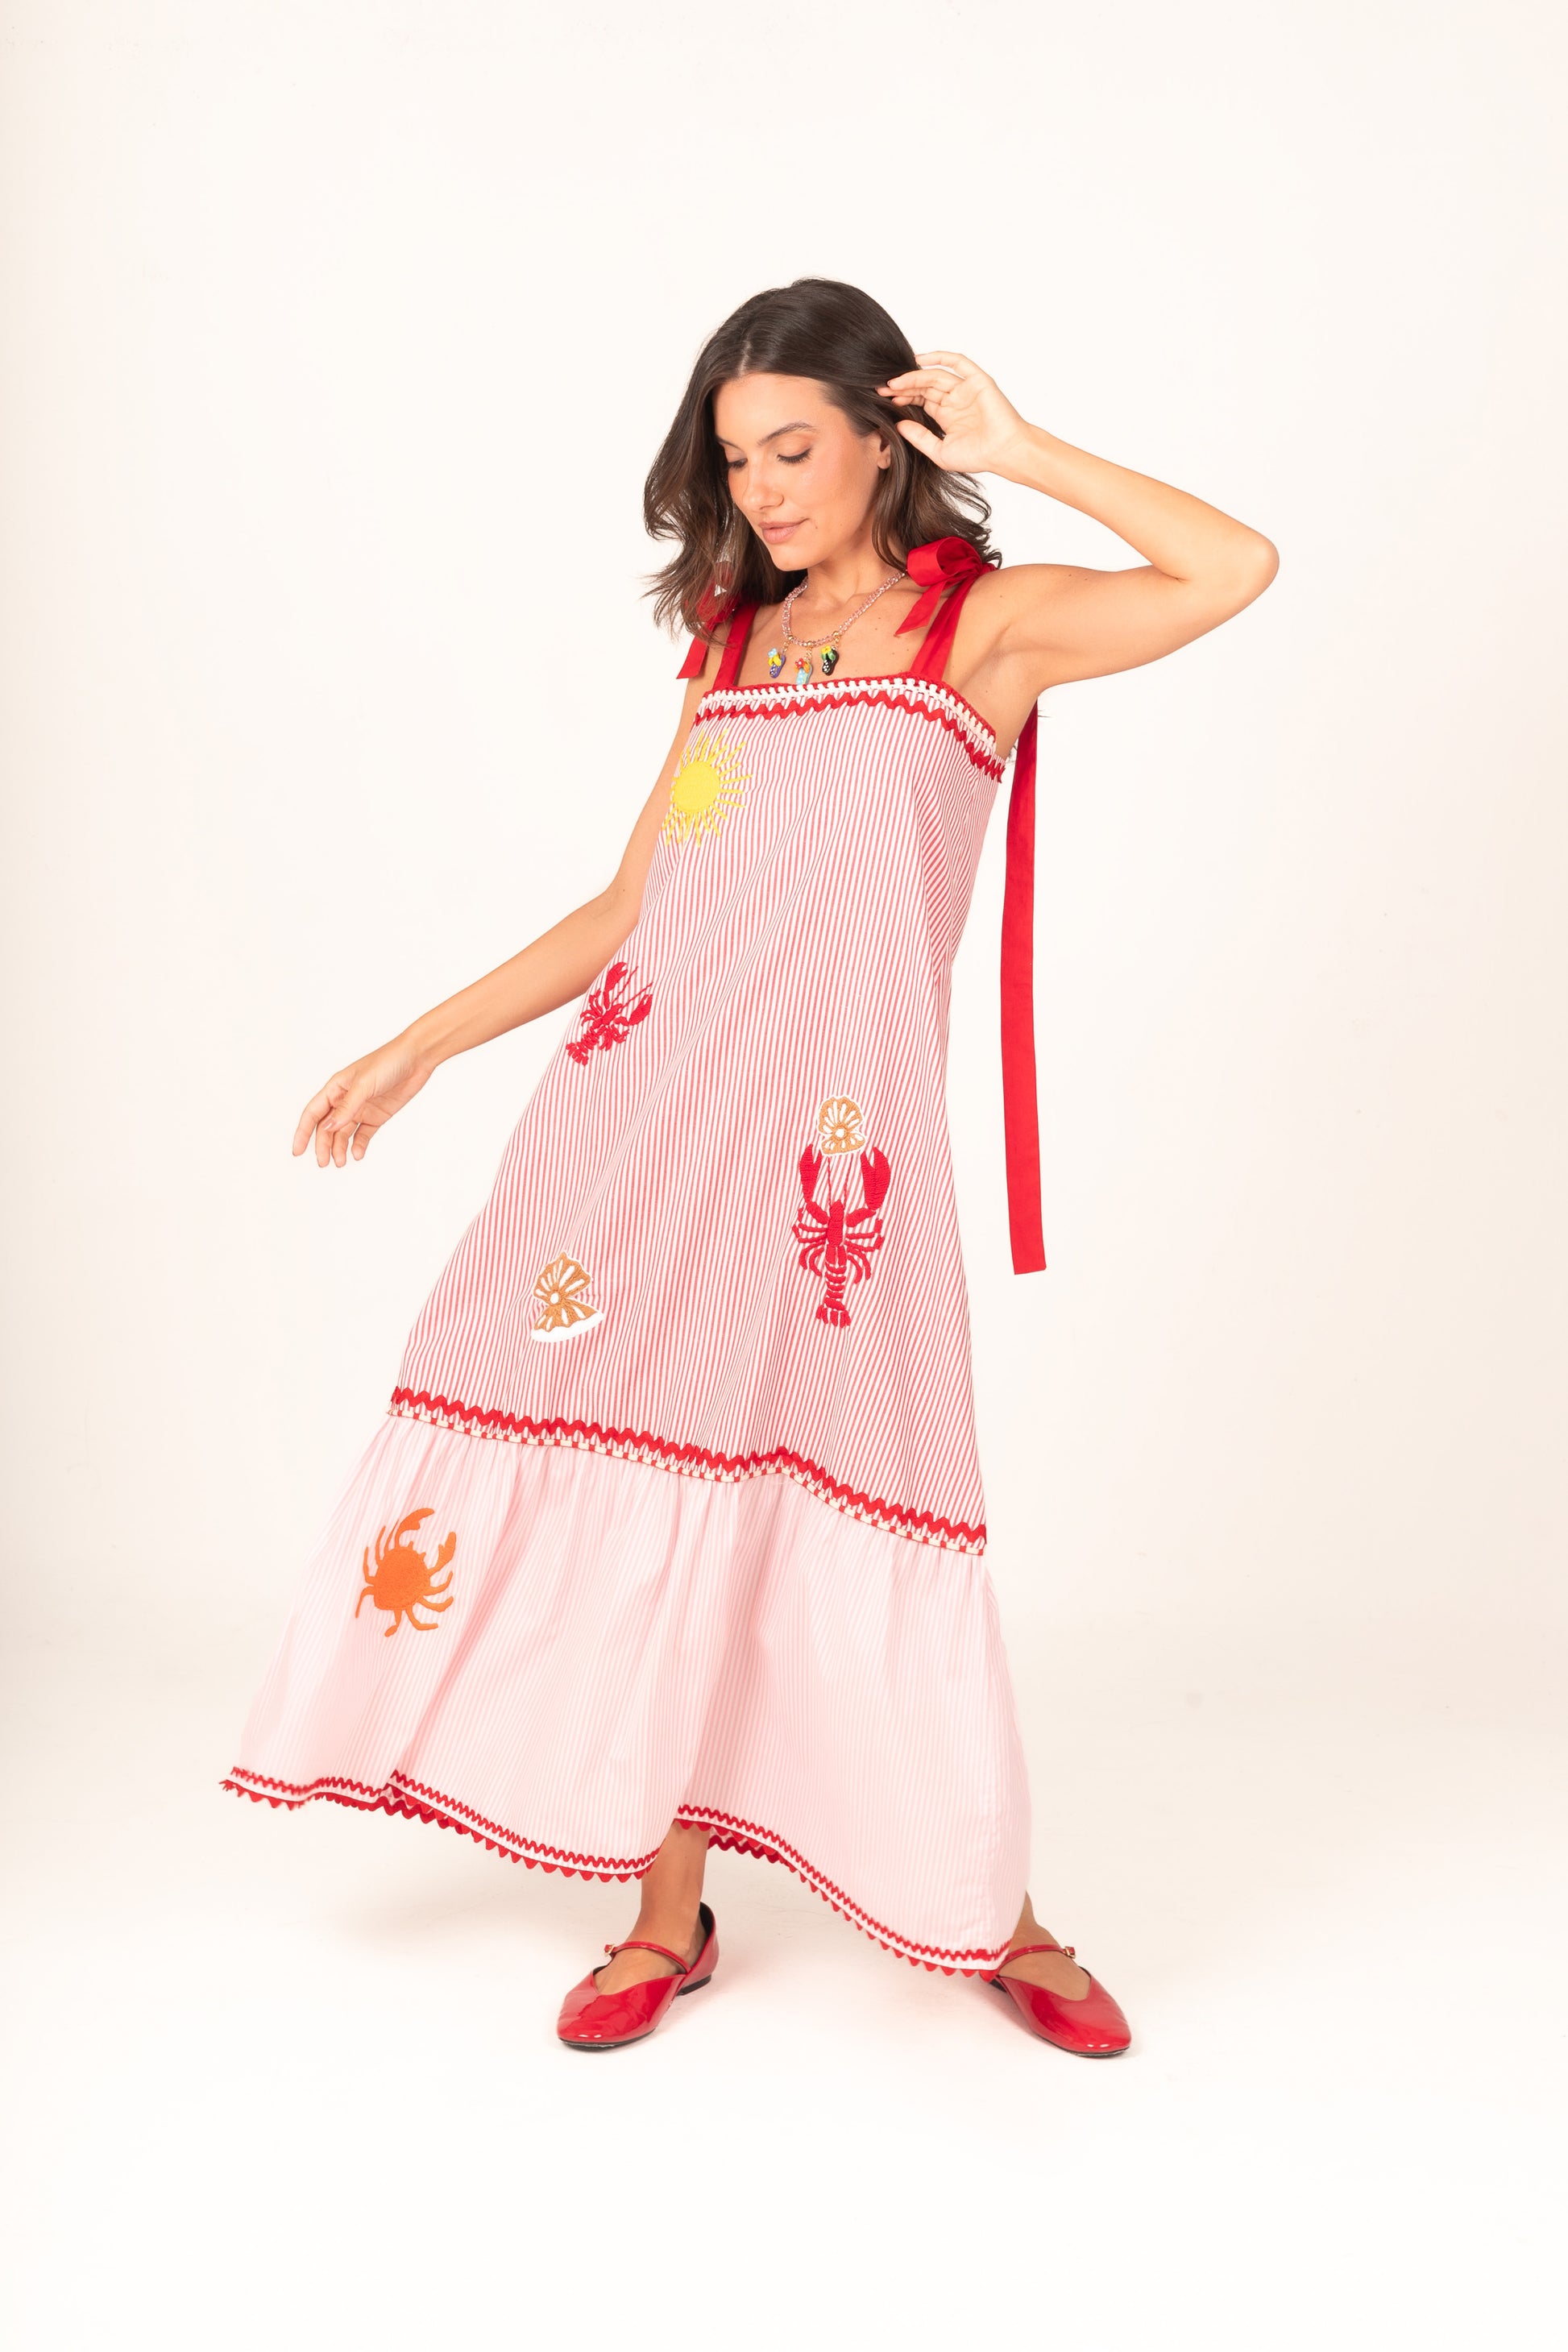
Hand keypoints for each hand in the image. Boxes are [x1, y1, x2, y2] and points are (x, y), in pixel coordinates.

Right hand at [292, 1035, 432, 1166]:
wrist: (417, 1059)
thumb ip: (346, 1108)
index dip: (303, 1132)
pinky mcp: (377, 1116)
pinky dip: (359, 1145)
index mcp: (336, 1088)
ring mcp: (361, 1108)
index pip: (313, 1113)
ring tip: (340, 1163)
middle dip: (323, 1146)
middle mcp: (345, 1099)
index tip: (297, 1151)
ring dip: (339, 1148)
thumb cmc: (388, 1062)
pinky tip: (357, 1154)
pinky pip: (363, 1134)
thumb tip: (328, 1127)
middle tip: (324, 1163)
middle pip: (327, 1128)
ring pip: (343, 1133)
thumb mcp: (363, 1085)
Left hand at [877, 351, 1031, 477]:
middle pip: (924, 386)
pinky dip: (940, 357)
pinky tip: (920, 360)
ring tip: (896, 381)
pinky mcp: (977, 380)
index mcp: (947, 415)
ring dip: (914, 376)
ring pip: (935, 375)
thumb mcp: (939, 451)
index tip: (885, 398)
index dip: (903, 397)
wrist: (1004, 452)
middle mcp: (955, 400)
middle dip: (904, 386)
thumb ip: (919, 438)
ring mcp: (966, 389)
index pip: (920, 400)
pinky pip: (958, 362)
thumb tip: (898, 425)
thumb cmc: (978, 456)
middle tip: (883, 387)